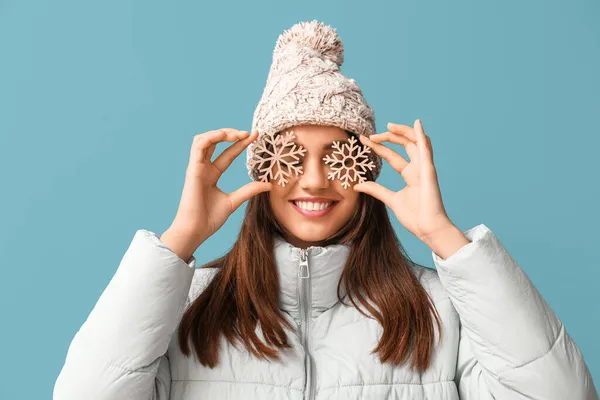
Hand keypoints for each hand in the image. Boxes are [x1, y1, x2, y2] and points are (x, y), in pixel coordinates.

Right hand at [168, 128, 272, 246]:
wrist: (195, 230)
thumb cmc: (209, 219)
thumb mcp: (234, 201)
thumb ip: (249, 190)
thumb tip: (268, 184)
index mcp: (212, 175)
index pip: (228, 154)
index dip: (241, 143)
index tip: (256, 136)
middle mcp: (204, 168)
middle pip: (216, 142)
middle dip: (232, 134)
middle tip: (249, 133)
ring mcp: (197, 167)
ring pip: (204, 139)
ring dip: (221, 132)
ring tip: (238, 134)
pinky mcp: (193, 169)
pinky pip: (198, 146)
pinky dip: (211, 137)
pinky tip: (224, 135)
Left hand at [353, 119, 454, 241]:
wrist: (428, 228)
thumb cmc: (415, 217)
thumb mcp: (390, 200)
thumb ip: (376, 190)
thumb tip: (357, 185)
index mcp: (410, 175)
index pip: (392, 156)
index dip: (378, 147)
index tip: (363, 140)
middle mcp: (417, 168)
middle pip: (403, 145)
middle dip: (387, 137)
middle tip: (371, 136)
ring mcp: (424, 168)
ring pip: (415, 142)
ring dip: (403, 132)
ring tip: (389, 126)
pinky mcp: (429, 170)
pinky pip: (426, 149)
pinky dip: (421, 135)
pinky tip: (417, 123)